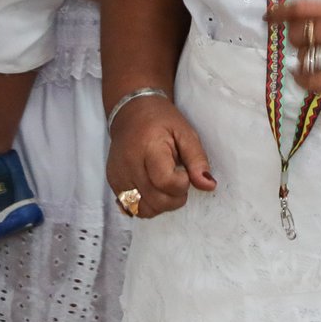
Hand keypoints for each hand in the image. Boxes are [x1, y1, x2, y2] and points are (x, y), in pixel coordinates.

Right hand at [106, 92, 213, 216]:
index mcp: (149, 147)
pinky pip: (130, 206)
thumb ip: (197, 160)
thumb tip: (209, 185)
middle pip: (156, 200)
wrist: (131, 112)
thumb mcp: (186, 133)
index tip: (183, 171)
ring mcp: (118, 175)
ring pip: (142, 209)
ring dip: (160, 205)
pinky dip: (145, 204)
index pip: (166, 182)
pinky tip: (152, 189)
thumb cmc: (162, 121)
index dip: (182, 183)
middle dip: (175, 198)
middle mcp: (129, 164)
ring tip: (165, 186)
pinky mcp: (112, 181)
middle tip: (178, 179)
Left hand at [266, 0, 320, 108]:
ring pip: (304, 59)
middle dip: (295, 39)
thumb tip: (309, 20)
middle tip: (302, 44)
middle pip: (298, 35)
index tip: (268, 17)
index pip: (301, 7)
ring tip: (308, 62)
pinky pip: (312, 82)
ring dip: (302, 61)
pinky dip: (303, 79)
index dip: (279, 12)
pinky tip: (304, 77)